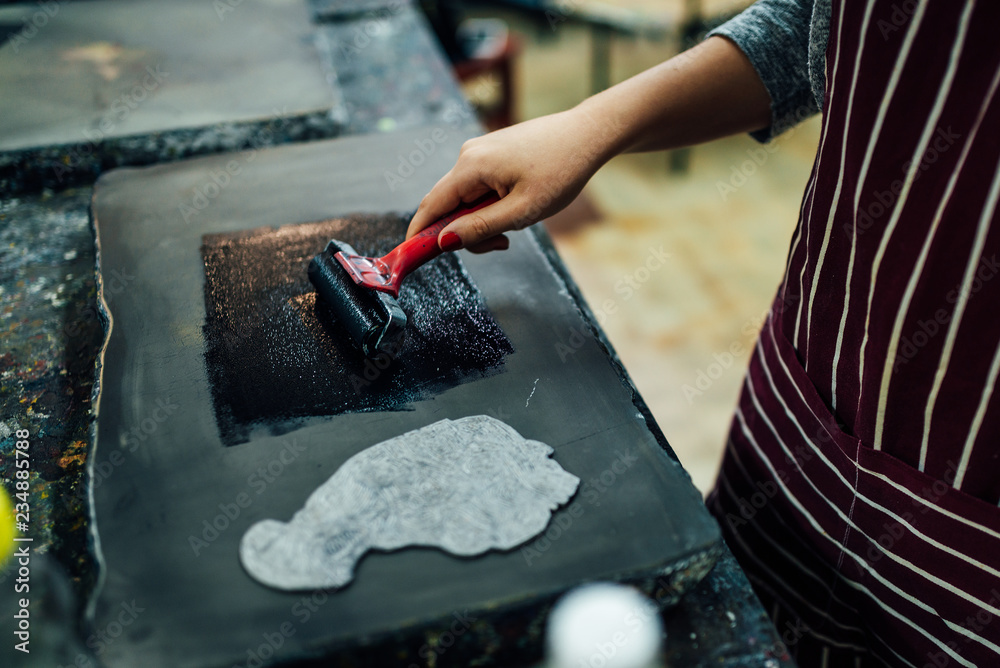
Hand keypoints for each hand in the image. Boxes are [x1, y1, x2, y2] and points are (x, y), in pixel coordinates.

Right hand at [406, 108, 614, 252]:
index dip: (419, 233)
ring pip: (465, 198)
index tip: (410, 256)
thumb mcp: (522, 211)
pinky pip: (478, 187)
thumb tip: (443, 241)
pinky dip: (491, 205)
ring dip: (483, 220)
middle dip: (465, 231)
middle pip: (448, 205)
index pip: (431, 205)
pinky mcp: (493, 153)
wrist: (588, 135)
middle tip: (500, 245)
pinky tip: (518, 206)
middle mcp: (468, 155)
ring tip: (517, 223)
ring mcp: (480, 152)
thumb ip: (480, 228)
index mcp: (471, 166)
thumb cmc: (562, 170)